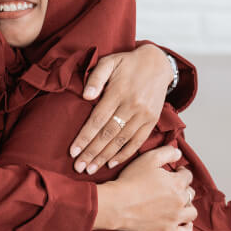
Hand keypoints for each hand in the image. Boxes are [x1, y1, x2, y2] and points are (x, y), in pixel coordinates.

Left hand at [70, 44, 173, 174]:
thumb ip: (96, 77)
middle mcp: (132, 106)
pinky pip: (137, 141)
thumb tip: (86, 96)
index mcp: (118, 92)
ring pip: (121, 141)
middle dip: (91, 153)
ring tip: (91, 169)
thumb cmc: (127, 63)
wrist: (157, 63)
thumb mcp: (109, 61)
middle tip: (78, 167)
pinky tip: (112, 162)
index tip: (72, 151)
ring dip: (105, 157)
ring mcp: (144, 115)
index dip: (84, 137)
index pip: (97, 120)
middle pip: (108, 134)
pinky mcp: (152, 120)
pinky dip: (125, 154)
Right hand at [93, 145, 195, 230]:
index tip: (175, 173)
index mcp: (176, 183)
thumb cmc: (130, 181)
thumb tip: (179, 153)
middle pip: (190, 194)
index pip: (188, 176)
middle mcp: (179, 201)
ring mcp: (175, 218)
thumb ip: (167, 152)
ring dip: (187, 206)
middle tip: (172, 188)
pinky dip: (187, 226)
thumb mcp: (148, 159)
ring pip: (191, 212)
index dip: (181, 173)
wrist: (117, 204)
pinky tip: (182, 221)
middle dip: (183, 189)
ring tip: (178, 204)